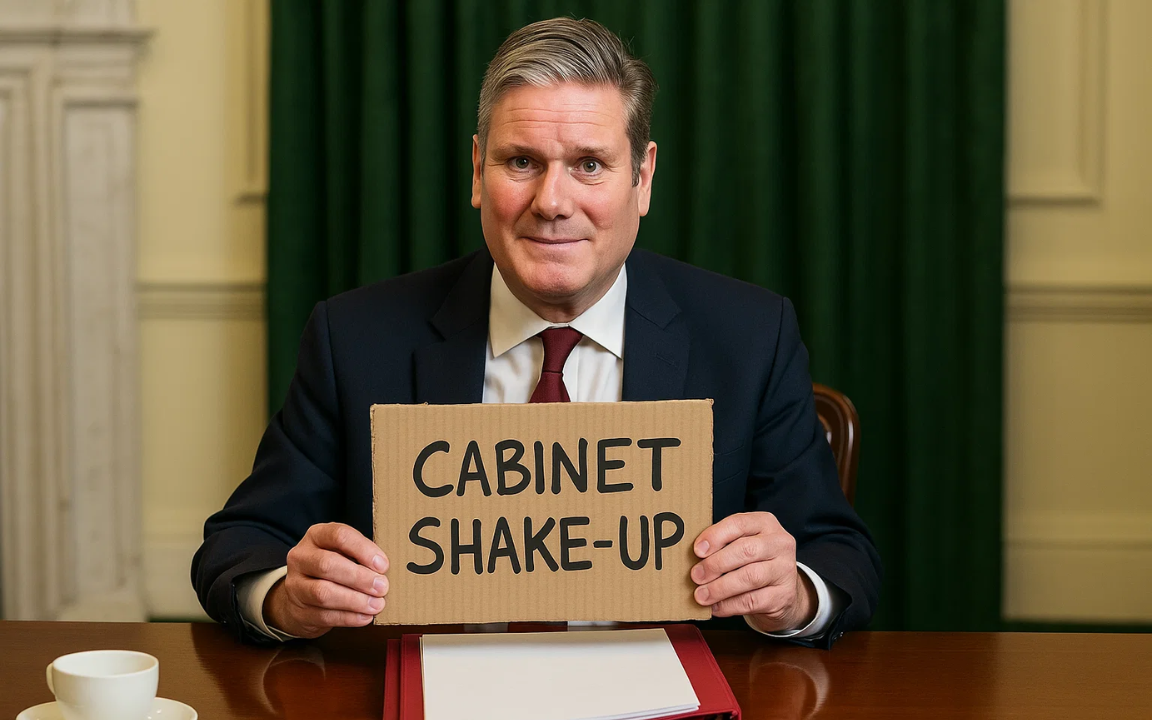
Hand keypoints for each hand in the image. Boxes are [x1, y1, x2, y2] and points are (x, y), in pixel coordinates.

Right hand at [264, 522, 388, 638]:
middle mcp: (301, 557)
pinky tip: (365, 617)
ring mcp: (295, 585)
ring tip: (377, 604)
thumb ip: (362, 557)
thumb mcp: (343, 553)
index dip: (363, 549)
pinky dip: (349, 617)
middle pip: (327, 564)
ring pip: (323, 593)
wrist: (300, 597)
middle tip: (382, 587)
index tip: (383, 565)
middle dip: (359, 577)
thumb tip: (386, 571)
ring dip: (355, 600)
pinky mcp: (299, 611)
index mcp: (316, 536)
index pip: (338, 535)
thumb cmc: (332, 570)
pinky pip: (324, 615)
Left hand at [691, 512, 815, 632]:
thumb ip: (722, 544)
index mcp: (765, 523)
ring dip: (720, 588)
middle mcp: (780, 543)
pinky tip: (716, 607)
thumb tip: (694, 557)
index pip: (739, 523)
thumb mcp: (742, 544)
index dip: (716, 536)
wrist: (782, 591)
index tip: (697, 551)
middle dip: (716, 564)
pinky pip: (752, 601)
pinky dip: (729, 605)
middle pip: (745, 550)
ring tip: (702, 595)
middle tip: (696, 576)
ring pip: (750, 577)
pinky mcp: (785, 595)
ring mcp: (785, 569)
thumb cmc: (754, 562)